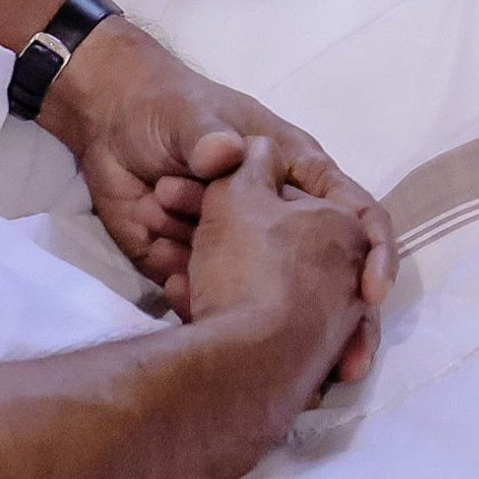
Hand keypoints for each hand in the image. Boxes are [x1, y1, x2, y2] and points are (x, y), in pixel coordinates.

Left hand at [41, 22, 395, 365]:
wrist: (104, 128)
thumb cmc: (163, 107)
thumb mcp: (188, 115)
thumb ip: (207, 136)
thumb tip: (226, 154)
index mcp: (296, 172)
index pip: (357, 213)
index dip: (374, 253)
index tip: (370, 295)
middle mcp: (281, 218)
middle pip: (331, 276)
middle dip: (341, 325)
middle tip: (341, 371)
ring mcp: (244, 250)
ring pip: (273, 301)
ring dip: (259, 323)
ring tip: (236, 335)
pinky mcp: (201, 271)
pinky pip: (213, 302)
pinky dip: (201, 313)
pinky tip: (178, 303)